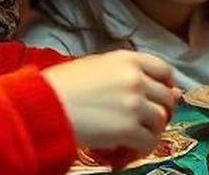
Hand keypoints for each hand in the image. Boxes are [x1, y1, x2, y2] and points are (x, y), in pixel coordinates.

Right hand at [42, 50, 177, 154]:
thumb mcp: (95, 67)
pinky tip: (131, 149)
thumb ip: (126, 73)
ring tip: (136, 136)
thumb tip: (161, 88)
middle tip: (147, 121)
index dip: (165, 85)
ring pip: (160, 119)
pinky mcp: (128, 128)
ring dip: (151, 130)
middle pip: (166, 96)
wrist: (42, 106)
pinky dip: (143, 147)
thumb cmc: (60, 86)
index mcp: (128, 59)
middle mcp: (136, 79)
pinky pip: (149, 141)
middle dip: (160, 110)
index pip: (163, 69)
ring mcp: (134, 103)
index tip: (160, 95)